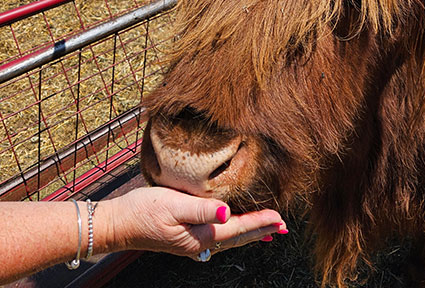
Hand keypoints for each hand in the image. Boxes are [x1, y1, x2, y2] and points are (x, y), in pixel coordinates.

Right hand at [105, 186, 285, 258]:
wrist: (118, 224)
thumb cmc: (143, 210)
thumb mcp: (173, 205)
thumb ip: (201, 209)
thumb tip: (228, 213)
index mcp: (200, 235)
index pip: (238, 228)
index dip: (260, 222)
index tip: (280, 218)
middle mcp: (199, 243)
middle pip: (238, 237)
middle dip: (261, 231)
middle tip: (283, 227)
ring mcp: (192, 243)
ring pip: (229, 239)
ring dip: (249, 233)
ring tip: (267, 231)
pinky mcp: (185, 237)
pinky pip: (218, 237)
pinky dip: (233, 233)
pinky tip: (232, 229)